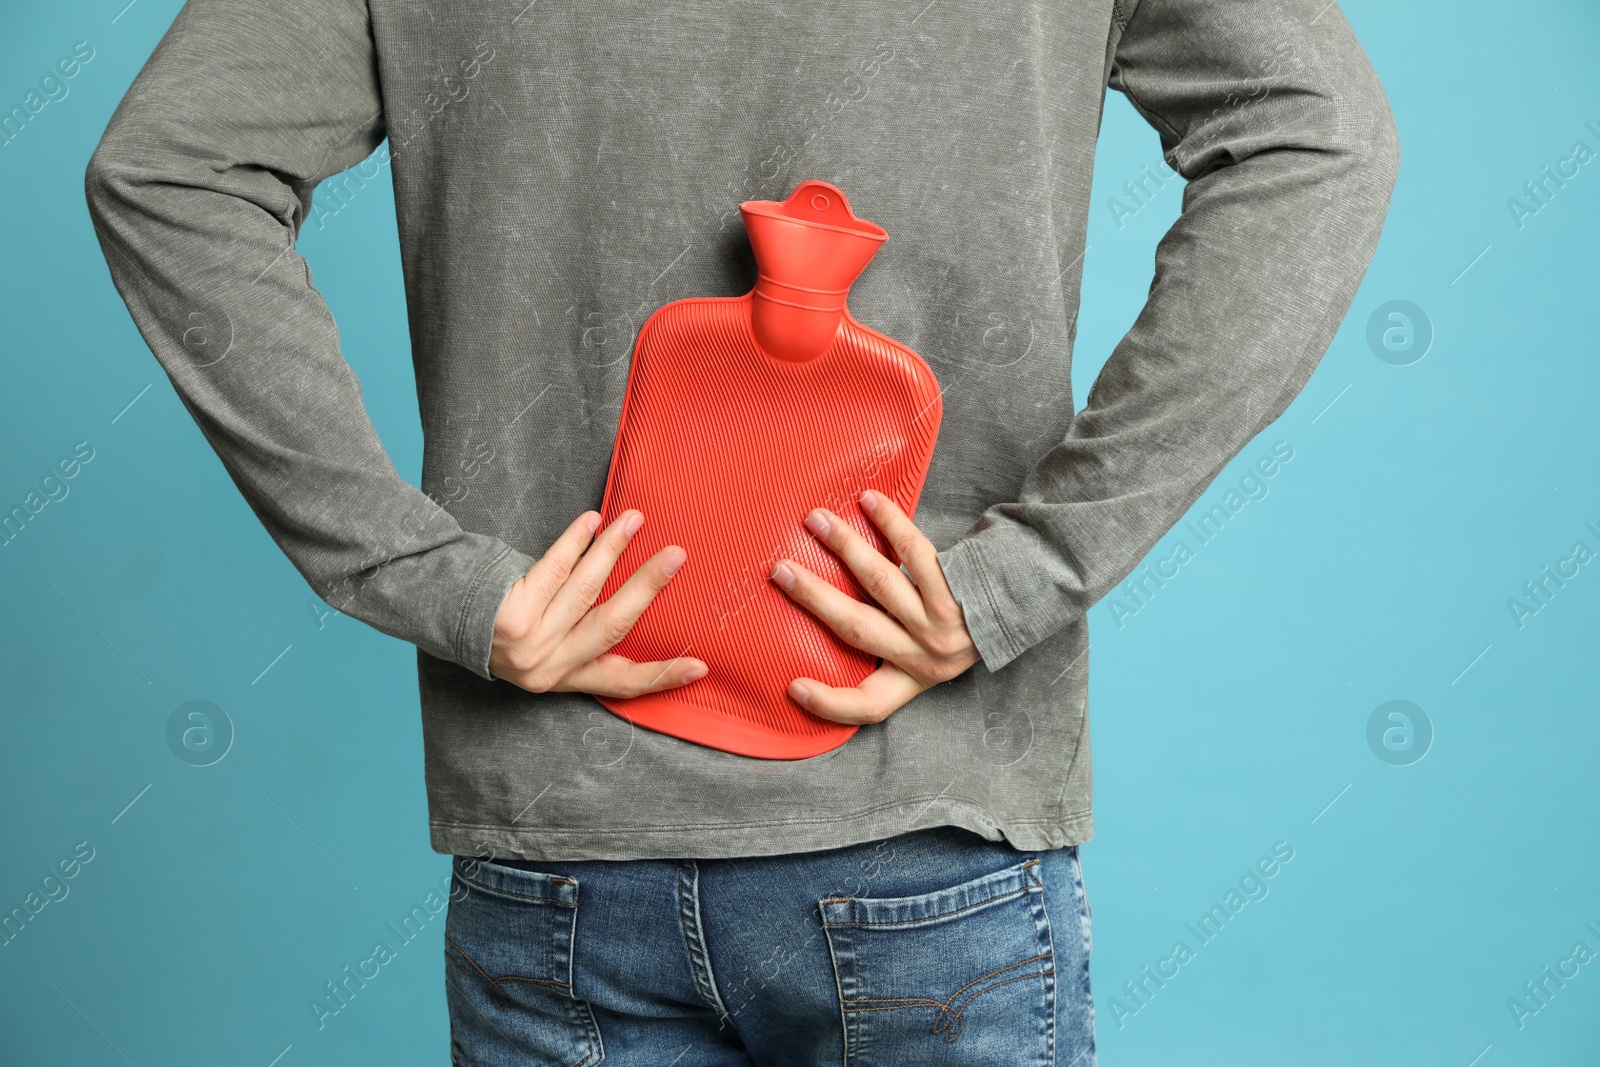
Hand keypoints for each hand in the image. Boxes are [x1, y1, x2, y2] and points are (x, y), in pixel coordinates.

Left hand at [489, 509, 708, 695]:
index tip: (701, 666)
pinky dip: (575, 541)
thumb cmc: (502, 626)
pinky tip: (592, 520)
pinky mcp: (511, 617)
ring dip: (613, 550)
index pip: (622, 683)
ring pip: (585, 591)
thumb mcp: (543, 648)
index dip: (663, 675)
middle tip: (676, 555)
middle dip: (647, 587)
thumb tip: (639, 599)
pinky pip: (553, 570)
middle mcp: (549, 668)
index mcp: (564, 679)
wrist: (441, 616)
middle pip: (612, 626)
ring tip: (634, 520)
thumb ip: (581, 639)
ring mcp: (529, 644)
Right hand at [768, 489, 980, 723]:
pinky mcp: (955, 589)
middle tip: (780, 571)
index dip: (830, 704)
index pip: (869, 706)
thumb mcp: (934, 652)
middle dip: (814, 598)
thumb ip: (894, 644)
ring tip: (815, 521)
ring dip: (843, 547)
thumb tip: (828, 612)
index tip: (792, 686)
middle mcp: (926, 657)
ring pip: (880, 583)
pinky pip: (915, 551)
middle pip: (857, 629)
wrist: (1025, 598)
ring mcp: (940, 624)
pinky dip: (889, 523)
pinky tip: (868, 501)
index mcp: (915, 678)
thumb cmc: (965, 622)